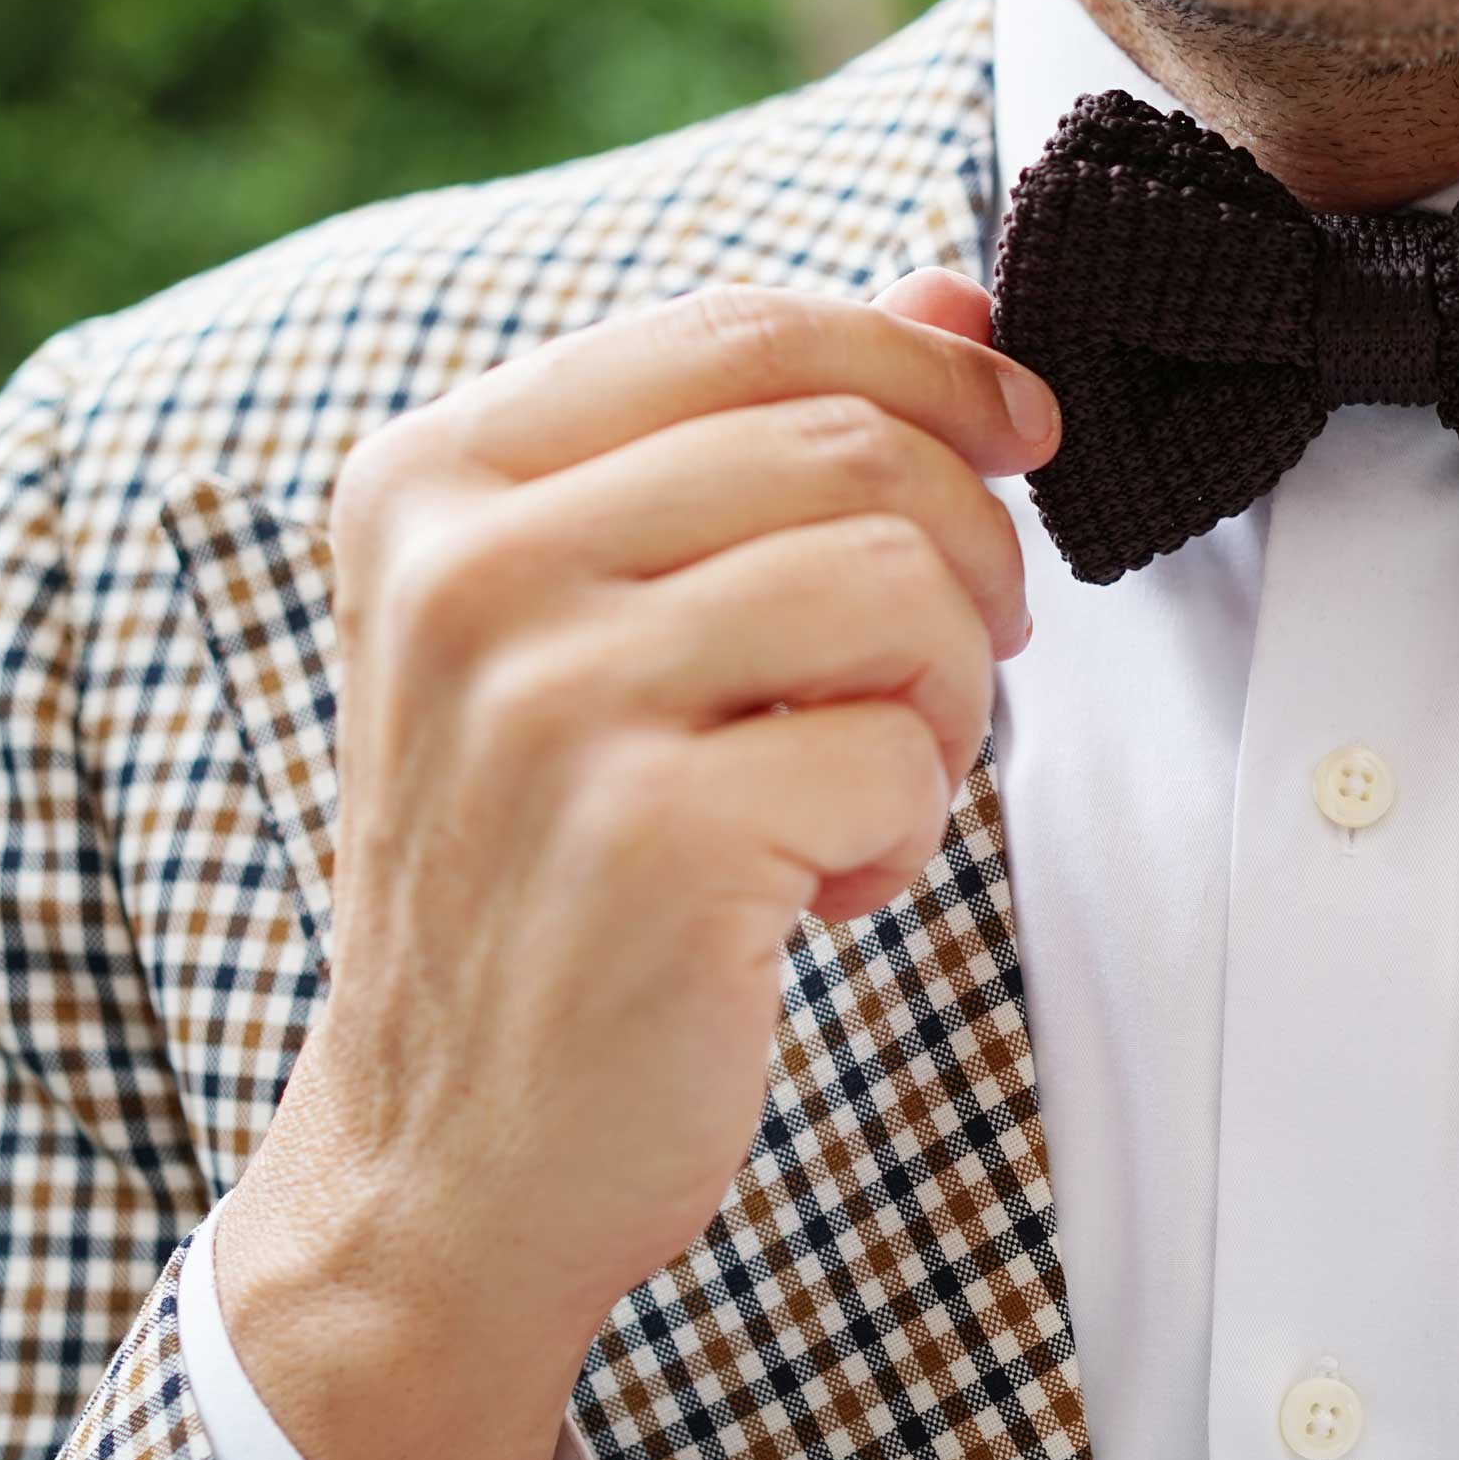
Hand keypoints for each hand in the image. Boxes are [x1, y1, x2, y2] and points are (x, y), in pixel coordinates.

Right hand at [212, 272, 1055, 1459]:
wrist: (450, 1160)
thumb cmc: (553, 879)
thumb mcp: (605, 631)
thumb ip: (759, 450)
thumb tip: (957, 298)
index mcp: (437, 479)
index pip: (747, 330)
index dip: (926, 366)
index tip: (1021, 435)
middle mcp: (468, 567)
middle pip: (850, 450)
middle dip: (966, 558)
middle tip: (950, 670)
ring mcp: (548, 701)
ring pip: (899, 588)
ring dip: (940, 702)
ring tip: (856, 791)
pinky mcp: (650, 837)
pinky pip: (901, 759)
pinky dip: (903, 834)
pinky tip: (813, 894)